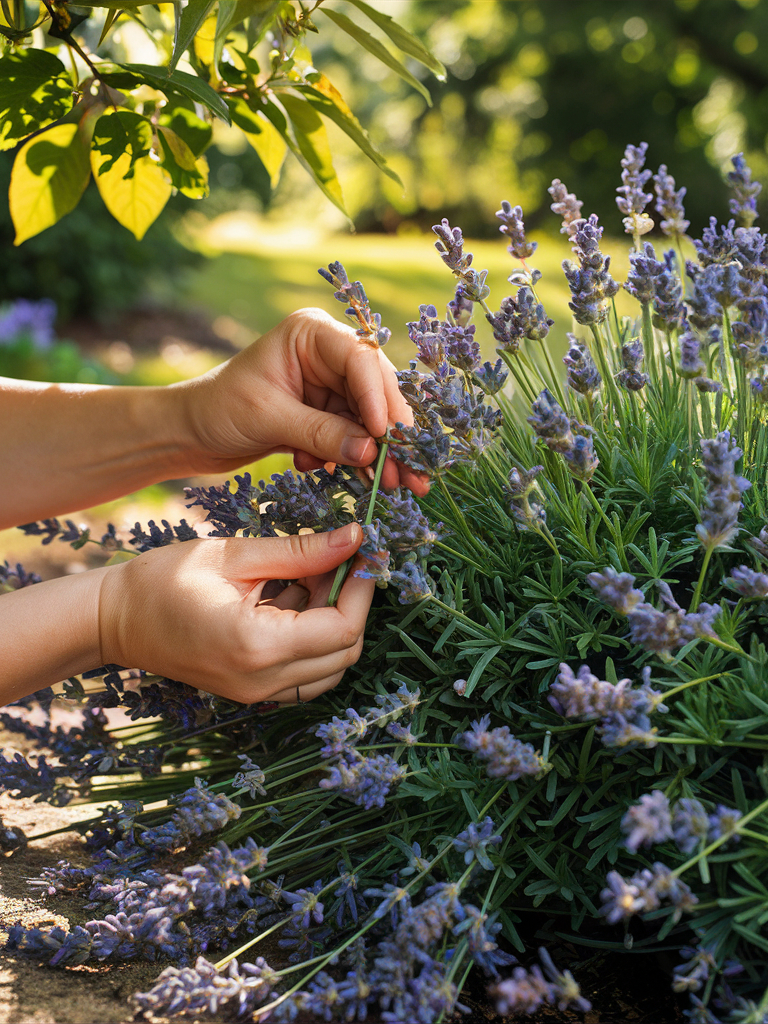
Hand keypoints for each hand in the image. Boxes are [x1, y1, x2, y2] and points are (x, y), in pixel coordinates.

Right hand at [98, 524, 373, 702]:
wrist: (115, 620)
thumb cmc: (164, 580)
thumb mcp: (235, 555)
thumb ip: (301, 551)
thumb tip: (355, 538)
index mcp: (258, 646)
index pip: (343, 629)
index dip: (362, 589)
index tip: (363, 551)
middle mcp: (263, 681)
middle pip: (344, 653)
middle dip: (353, 603)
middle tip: (340, 559)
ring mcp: (257, 692)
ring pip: (330, 667)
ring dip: (336, 622)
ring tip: (312, 576)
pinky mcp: (252, 690)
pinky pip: (306, 673)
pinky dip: (314, 638)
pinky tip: (294, 598)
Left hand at [176, 307, 428, 493]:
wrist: (189, 434)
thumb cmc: (217, 411)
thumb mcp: (269, 419)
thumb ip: (322, 433)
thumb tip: (371, 452)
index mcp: (312, 334)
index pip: (361, 361)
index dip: (381, 400)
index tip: (388, 437)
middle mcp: (327, 354)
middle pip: (376, 392)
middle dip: (392, 436)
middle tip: (414, 473)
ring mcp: (329, 384)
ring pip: (371, 420)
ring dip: (378, 455)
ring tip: (394, 487)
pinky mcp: (326, 413)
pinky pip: (353, 436)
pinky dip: (350, 458)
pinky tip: (329, 473)